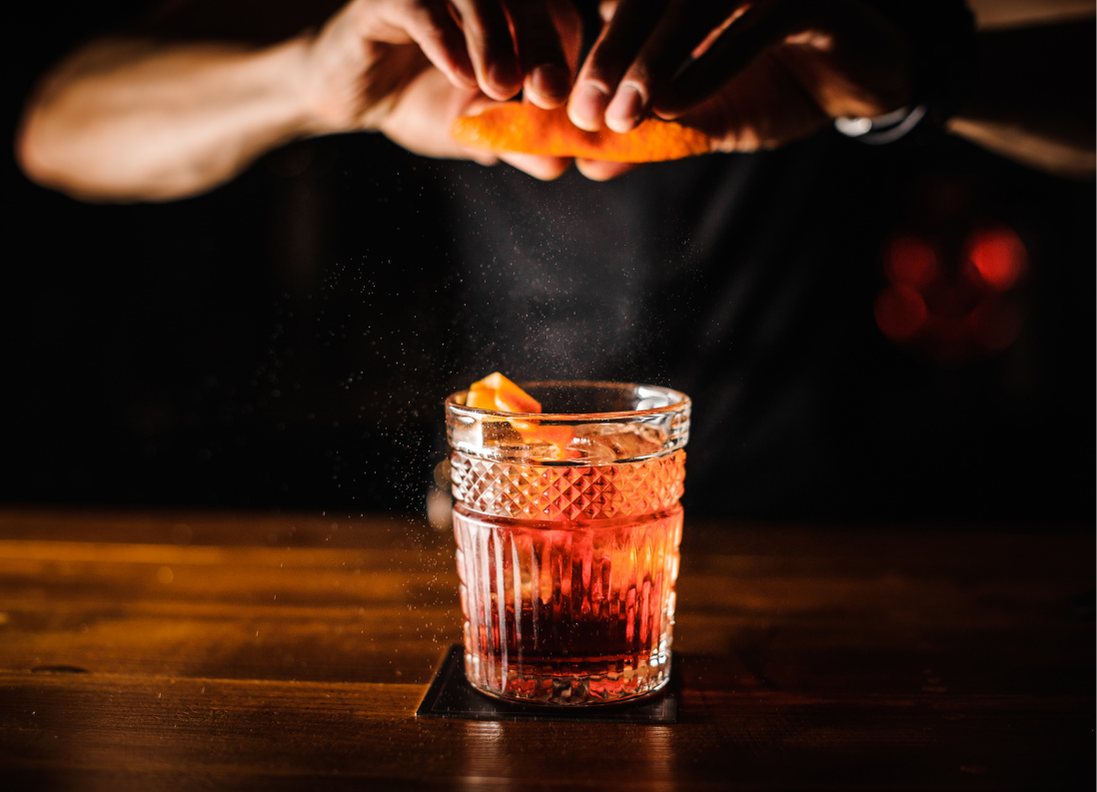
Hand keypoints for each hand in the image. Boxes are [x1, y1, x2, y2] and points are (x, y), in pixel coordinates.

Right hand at [304, 0, 581, 177]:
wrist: (348, 96)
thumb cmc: (420, 101)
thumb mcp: (474, 129)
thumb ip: (515, 141)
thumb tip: (558, 164)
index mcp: (510, 12)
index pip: (558, 19)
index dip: (568, 58)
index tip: (571, 104)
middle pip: (526, 1)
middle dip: (542, 46)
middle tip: (549, 92)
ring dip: (493, 39)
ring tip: (500, 86)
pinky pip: (421, 8)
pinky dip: (444, 40)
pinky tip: (458, 76)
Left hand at [566, 0, 912, 179]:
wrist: (860, 81)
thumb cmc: (773, 87)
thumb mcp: (704, 117)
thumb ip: (650, 134)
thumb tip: (590, 165)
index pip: (623, 6)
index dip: (590, 52)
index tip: (562, 107)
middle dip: (610, 56)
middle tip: (584, 112)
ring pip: (694, 3)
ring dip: (652, 60)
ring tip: (623, 115)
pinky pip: (753, 23)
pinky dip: (709, 66)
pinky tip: (675, 106)